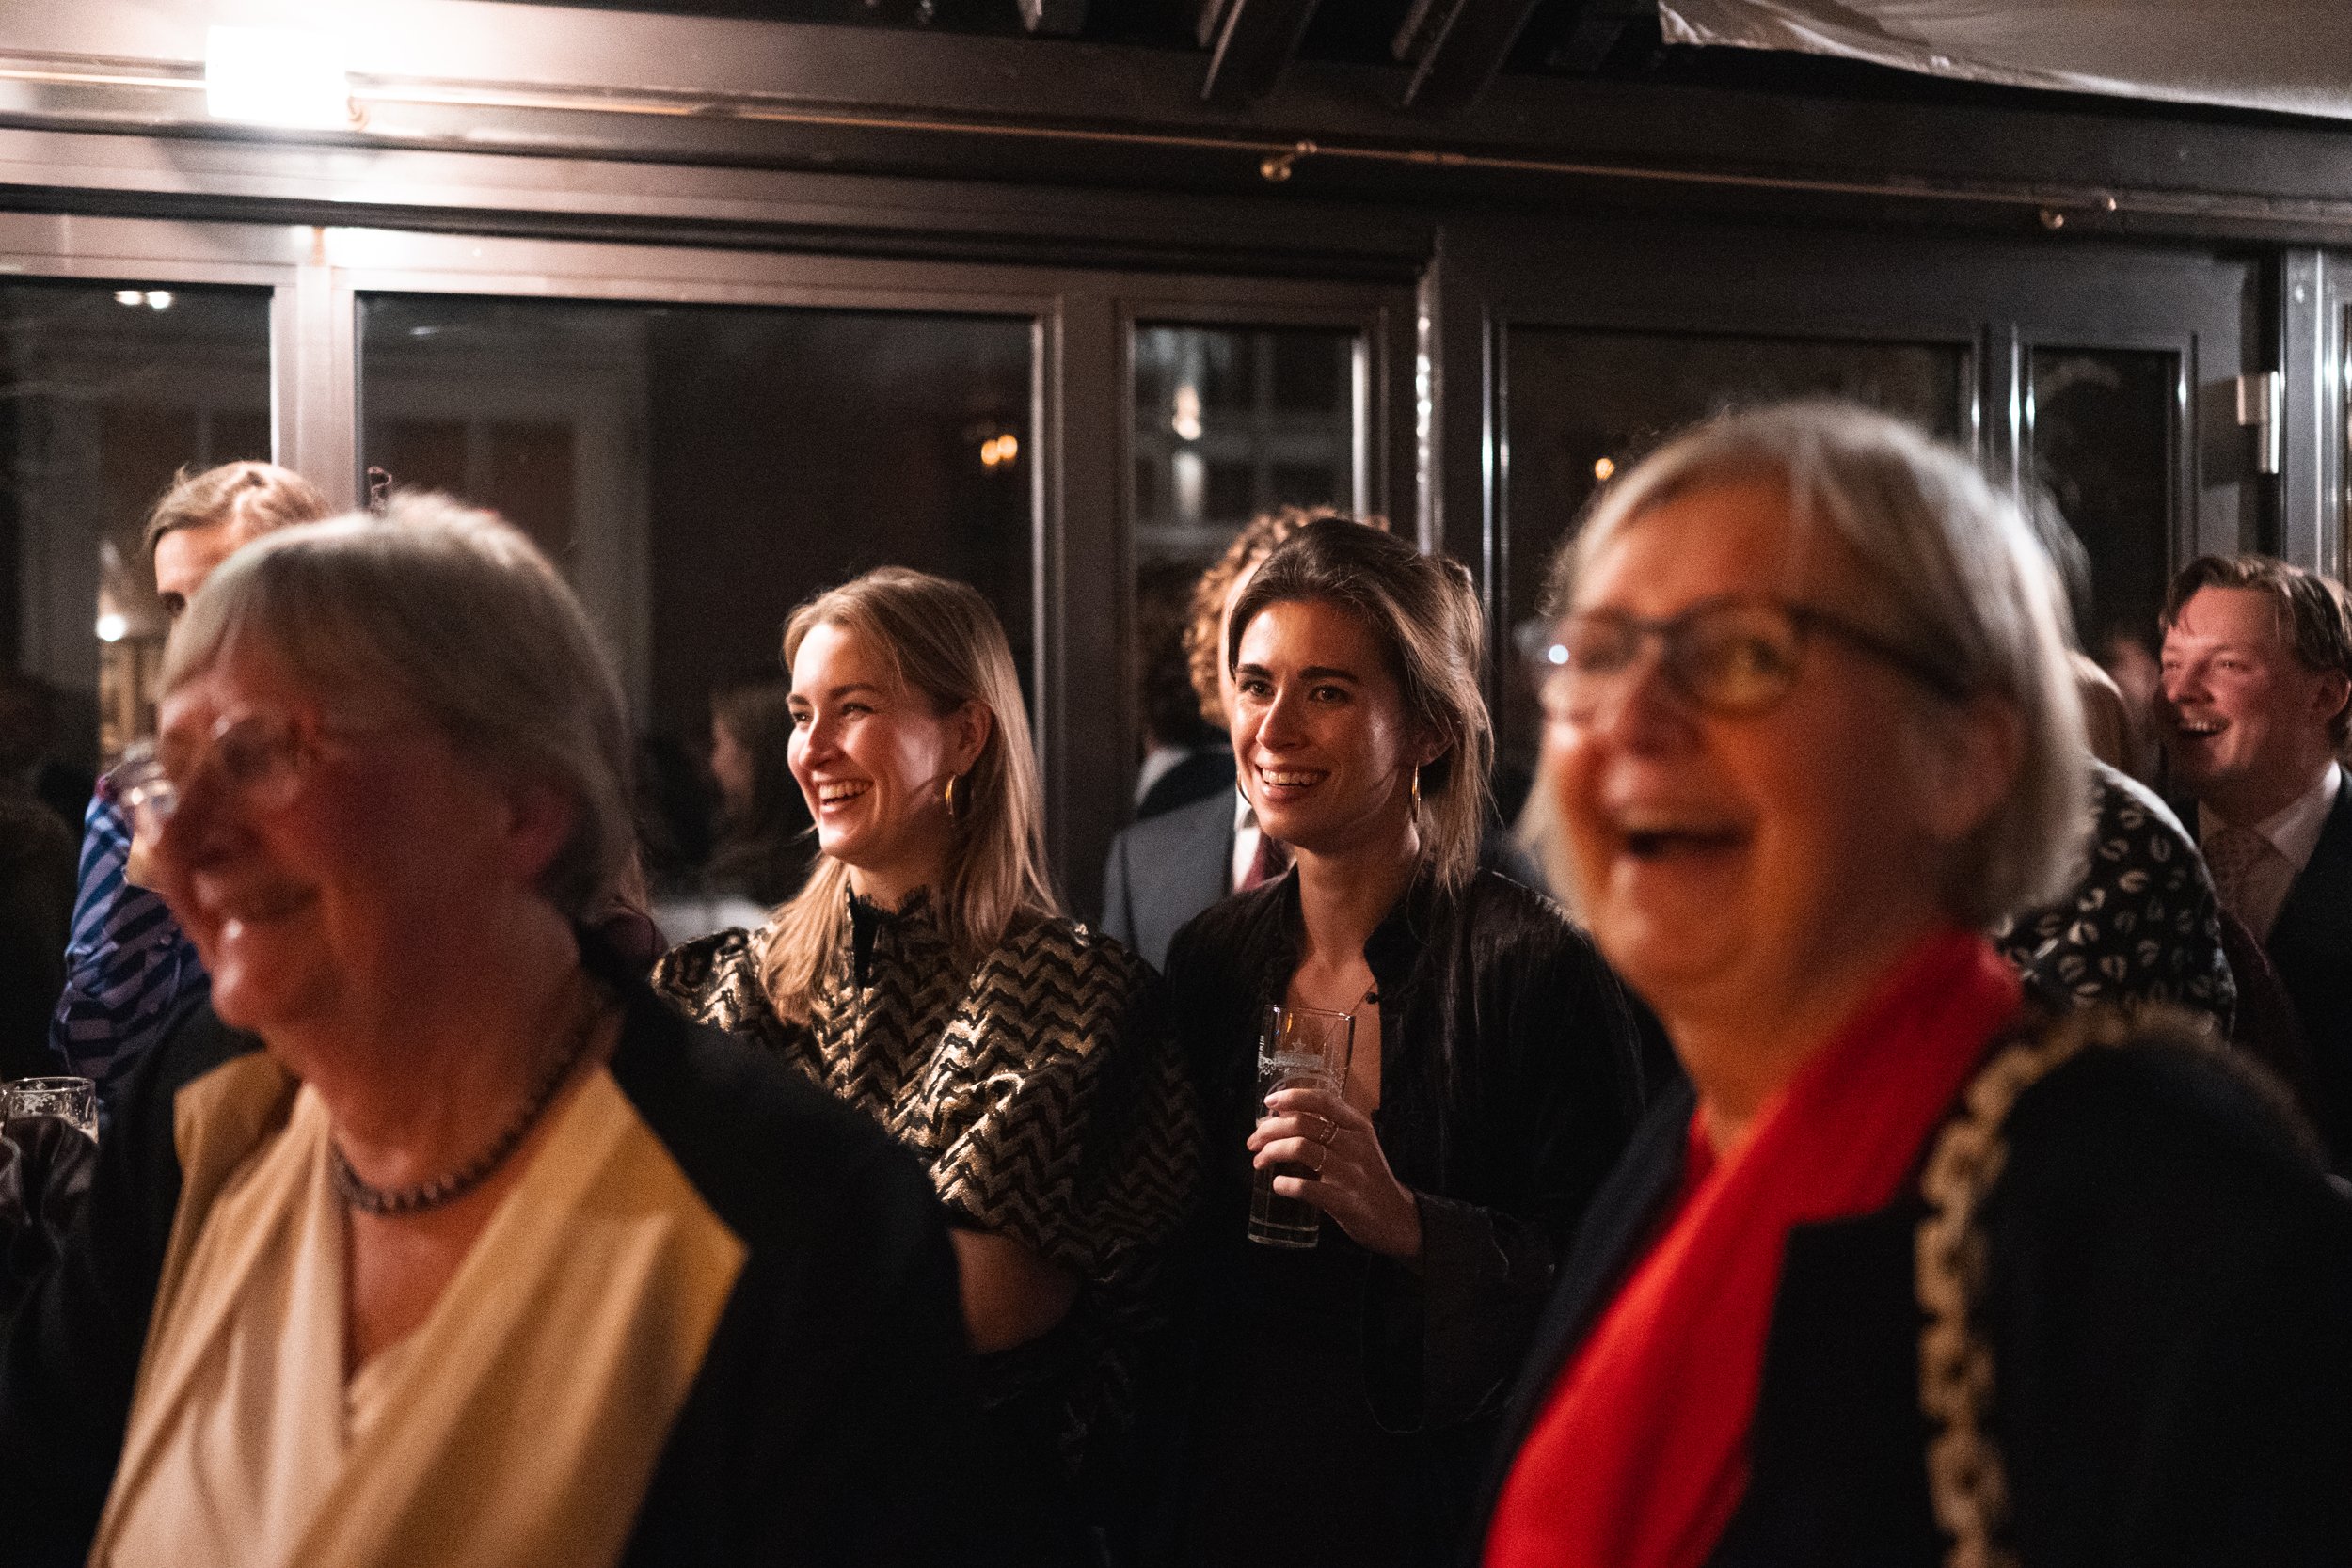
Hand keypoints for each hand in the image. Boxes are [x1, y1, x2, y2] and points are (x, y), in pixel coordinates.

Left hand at [1249, 1085, 1423, 1264]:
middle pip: (1302, 1124)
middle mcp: (1356, 1145)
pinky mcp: (1346, 1201)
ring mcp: (1352, 1174)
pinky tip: (1278, 1184)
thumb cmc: (1369, 1178)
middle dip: (1269, 1130)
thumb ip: (1329, 1130)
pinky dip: (1286, 1184)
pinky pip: (1308, 1188)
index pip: (1323, 1100)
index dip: (1293, 1097)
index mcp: (1358, 1127)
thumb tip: (1283, 1118)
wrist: (1398, 1219)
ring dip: (1271, 1152)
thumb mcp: (1357, 1145)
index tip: (1270, 1102)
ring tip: (1259, 1161)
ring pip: (1301, 1149)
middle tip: (1254, 1142)